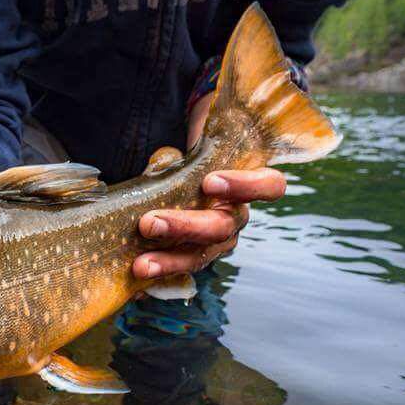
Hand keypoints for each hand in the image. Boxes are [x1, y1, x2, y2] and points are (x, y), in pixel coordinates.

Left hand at [132, 95, 285, 279]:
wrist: (159, 187)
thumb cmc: (181, 156)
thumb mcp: (188, 137)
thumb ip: (191, 120)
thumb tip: (170, 137)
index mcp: (243, 187)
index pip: (269, 185)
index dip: (245, 186)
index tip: (209, 183)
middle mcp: (232, 218)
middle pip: (220, 227)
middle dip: (185, 227)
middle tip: (148, 223)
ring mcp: (212, 244)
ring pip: (198, 257)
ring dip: (168, 262)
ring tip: (141, 266)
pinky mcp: (188, 261)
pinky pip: (176, 275)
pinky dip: (156, 279)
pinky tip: (136, 283)